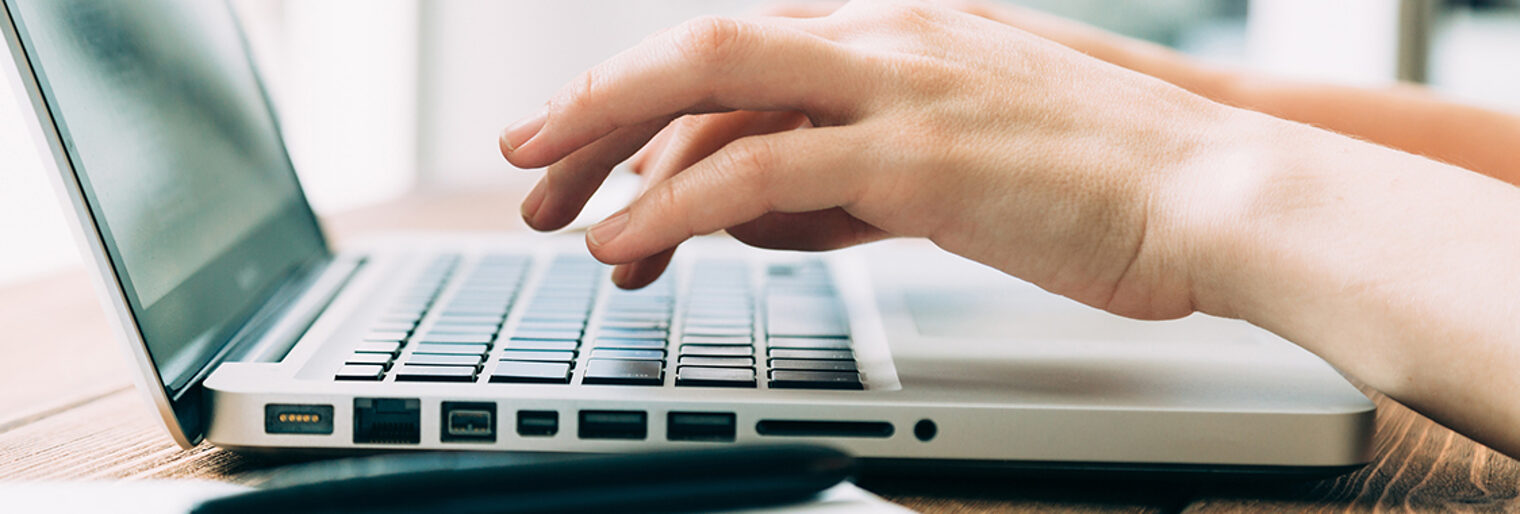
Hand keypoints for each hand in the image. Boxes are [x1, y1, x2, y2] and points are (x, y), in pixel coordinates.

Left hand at [500, 0, 1238, 320]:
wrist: (1221, 189)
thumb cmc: (1103, 182)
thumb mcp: (957, 163)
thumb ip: (851, 178)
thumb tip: (764, 217)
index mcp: (897, 32)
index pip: (738, 49)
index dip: (647, 93)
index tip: (588, 142)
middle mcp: (886, 39)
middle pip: (698, 47)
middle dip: (595, 103)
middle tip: (524, 159)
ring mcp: (899, 88)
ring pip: (707, 90)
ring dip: (612, 154)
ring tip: (554, 216)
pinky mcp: (918, 157)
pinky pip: (758, 172)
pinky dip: (675, 206)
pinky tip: (626, 244)